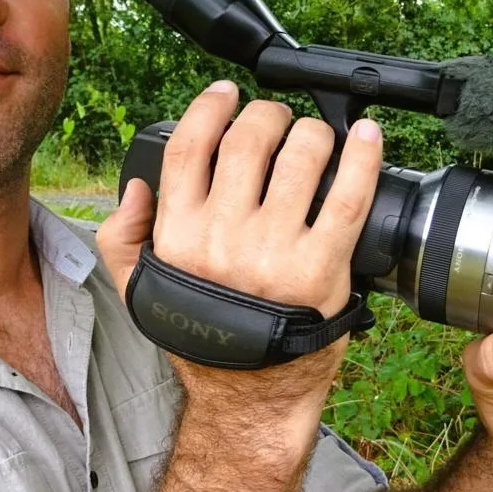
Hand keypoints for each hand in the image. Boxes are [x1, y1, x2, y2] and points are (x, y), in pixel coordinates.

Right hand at [97, 81, 383, 431]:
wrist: (249, 399)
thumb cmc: (204, 340)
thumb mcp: (140, 290)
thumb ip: (123, 236)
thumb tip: (136, 186)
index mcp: (177, 235)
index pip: (190, 146)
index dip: (211, 106)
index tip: (226, 92)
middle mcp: (222, 238)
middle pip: (250, 140)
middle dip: (268, 114)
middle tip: (280, 120)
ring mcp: (274, 253)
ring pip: (300, 158)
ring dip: (313, 131)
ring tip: (316, 136)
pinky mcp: (322, 269)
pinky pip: (349, 197)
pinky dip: (364, 159)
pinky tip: (369, 137)